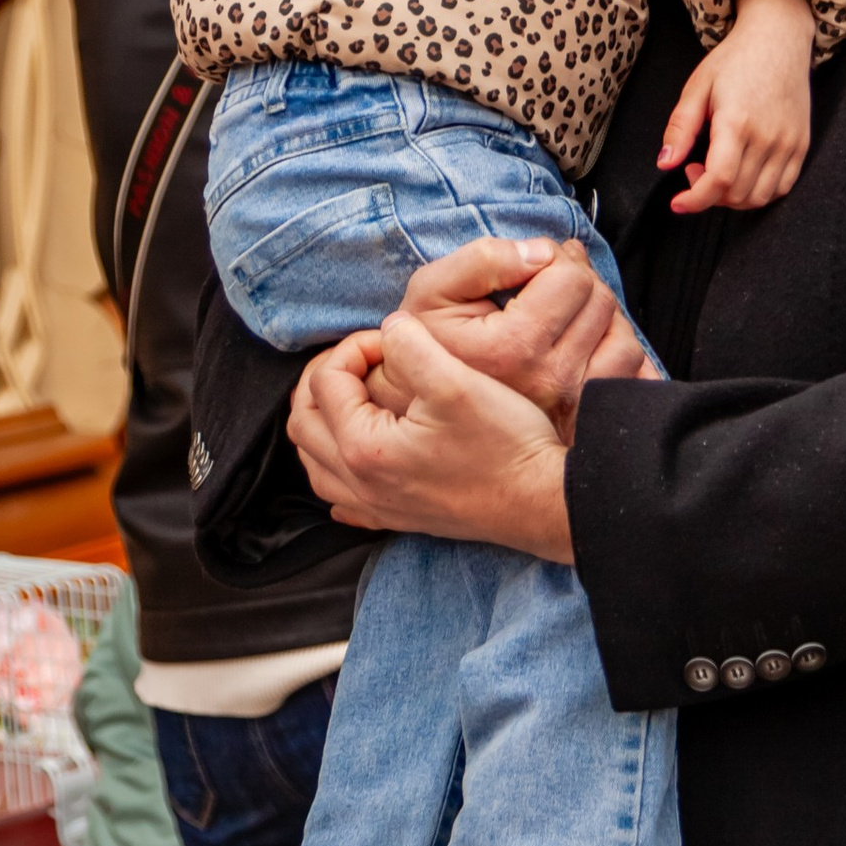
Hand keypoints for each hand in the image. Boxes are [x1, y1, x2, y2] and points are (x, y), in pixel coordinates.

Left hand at [289, 315, 575, 561]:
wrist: (542, 501)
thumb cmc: (505, 444)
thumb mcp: (456, 380)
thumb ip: (410, 344)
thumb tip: (390, 328)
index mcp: (364, 448)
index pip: (326, 382)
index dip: (355, 348)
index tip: (392, 341)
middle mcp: (360, 484)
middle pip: (303, 423)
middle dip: (326, 379)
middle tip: (364, 359)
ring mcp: (377, 506)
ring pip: (315, 462)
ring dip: (325, 420)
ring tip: (359, 394)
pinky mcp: (397, 517)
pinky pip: (341, 496)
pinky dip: (338, 466)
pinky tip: (361, 452)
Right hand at [386, 233, 650, 427]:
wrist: (423, 408)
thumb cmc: (426, 345)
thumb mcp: (432, 289)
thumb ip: (483, 259)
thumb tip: (540, 252)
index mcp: (512, 346)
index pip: (570, 277)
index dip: (552, 256)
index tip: (529, 267)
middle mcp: (548, 379)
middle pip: (600, 302)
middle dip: (579, 280)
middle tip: (548, 284)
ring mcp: (571, 404)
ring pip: (623, 337)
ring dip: (602, 316)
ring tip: (566, 313)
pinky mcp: (585, 420)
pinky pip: (631, 377)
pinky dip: (619, 352)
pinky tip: (590, 342)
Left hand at [657, 0, 814, 214]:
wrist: (779, 38)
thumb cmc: (735, 59)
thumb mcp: (698, 86)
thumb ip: (681, 127)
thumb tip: (665, 163)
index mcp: (737, 121)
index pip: (718, 180)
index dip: (695, 200)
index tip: (678, 203)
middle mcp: (767, 136)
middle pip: (737, 193)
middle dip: (708, 194)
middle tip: (694, 168)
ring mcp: (789, 142)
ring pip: (760, 197)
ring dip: (733, 198)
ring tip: (718, 171)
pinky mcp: (801, 144)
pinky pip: (783, 187)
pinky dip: (759, 192)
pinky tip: (744, 174)